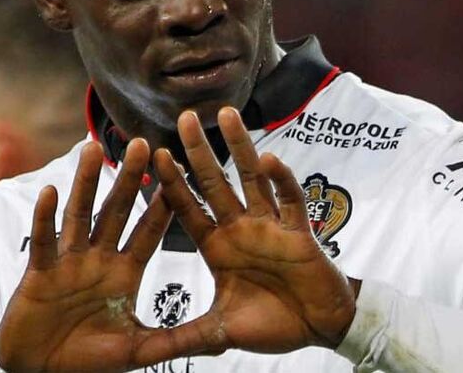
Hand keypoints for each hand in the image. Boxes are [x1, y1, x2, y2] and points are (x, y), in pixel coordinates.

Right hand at [0, 139, 185, 371]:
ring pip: (79, 215)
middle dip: (128, 179)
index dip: (163, 203)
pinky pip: (43, 242)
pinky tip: (50, 191)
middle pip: (116, 211)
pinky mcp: (39, 274)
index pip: (149, 231)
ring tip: (92, 149)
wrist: (41, 371)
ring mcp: (69, 263)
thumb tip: (218, 341)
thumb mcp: (139, 349)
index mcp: (126, 273)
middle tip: (141, 142)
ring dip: (85, 183)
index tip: (180, 171)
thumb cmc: (89, 360)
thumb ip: (174, 341)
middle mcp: (99, 260)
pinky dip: (45, 218)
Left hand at [151, 107, 358, 355]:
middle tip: (183, 118)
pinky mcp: (298, 232)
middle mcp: (240, 230)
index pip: (188, 209)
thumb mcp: (219, 334)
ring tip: (226, 114)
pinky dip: (281, 181)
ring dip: (239, 147)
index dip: (170, 185)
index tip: (151, 156)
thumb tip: (144, 356)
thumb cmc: (273, 325)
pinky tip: (269, 160)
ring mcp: (269, 227)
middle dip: (198, 152)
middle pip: (214, 183)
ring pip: (251, 179)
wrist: (319, 328)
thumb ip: (182, 338)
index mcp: (217, 248)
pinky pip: (290, 200)